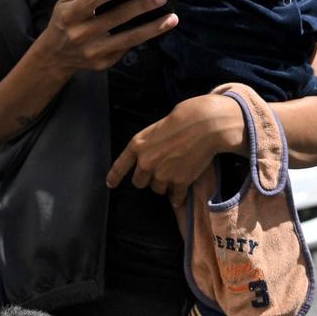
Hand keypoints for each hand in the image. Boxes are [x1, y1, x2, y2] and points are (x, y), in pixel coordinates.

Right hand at [37, 0, 177, 74]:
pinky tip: (158, 27)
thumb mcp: (64, 3)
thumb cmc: (64, 23)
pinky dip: (143, 37)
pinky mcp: (103, 62)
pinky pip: (127, 48)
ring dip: (153, 28)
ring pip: (128, 38)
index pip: (92, 0)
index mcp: (70, 15)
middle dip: (141, 6)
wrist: (55, 57)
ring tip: (171, 18)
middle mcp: (81, 34)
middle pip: (116, 18)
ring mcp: (93, 51)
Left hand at [106, 94, 245, 205]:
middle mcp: (146, 162)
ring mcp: (162, 174)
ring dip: (166, 185)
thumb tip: (153, 156)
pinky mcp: (179, 182)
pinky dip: (179, 196)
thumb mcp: (158, 127)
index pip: (120, 165)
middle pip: (139, 182)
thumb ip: (150, 143)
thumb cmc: (185, 118)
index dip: (114, 176)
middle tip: (161, 171)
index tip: (110, 184)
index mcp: (138, 145)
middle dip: (148, 179)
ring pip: (158, 189)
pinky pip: (176, 197)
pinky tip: (183, 191)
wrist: (206, 124)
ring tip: (177, 173)